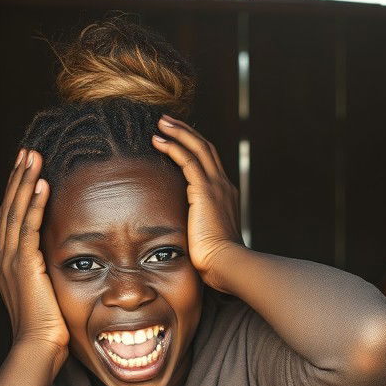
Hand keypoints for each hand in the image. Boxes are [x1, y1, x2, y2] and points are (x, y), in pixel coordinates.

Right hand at [0, 149, 68, 373]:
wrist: (38, 350)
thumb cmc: (51, 331)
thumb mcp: (51, 296)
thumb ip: (53, 276)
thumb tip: (72, 264)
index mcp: (9, 265)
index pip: (12, 220)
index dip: (18, 193)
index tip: (27, 169)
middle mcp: (3, 259)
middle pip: (8, 207)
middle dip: (18, 178)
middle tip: (27, 151)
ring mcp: (10, 261)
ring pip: (14, 210)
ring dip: (24, 181)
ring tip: (32, 155)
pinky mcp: (22, 265)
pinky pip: (27, 226)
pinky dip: (33, 202)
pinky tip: (41, 182)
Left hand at [151, 116, 242, 287]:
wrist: (227, 264)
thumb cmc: (216, 261)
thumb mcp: (207, 239)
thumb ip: (198, 228)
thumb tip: (184, 233)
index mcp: (225, 196)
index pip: (210, 163)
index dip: (194, 148)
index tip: (178, 139)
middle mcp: (224, 186)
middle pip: (206, 148)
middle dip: (186, 132)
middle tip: (167, 121)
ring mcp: (217, 186)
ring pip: (198, 148)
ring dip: (178, 132)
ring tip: (161, 123)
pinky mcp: (205, 191)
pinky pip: (188, 160)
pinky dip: (173, 147)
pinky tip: (158, 141)